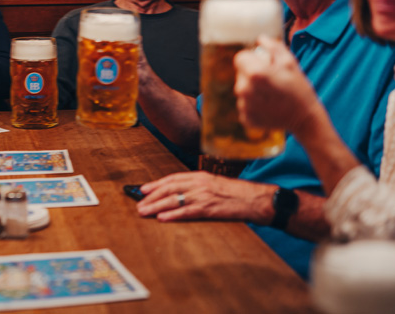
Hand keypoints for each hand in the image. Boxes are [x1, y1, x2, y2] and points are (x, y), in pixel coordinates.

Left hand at [136, 171, 269, 222]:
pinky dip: (173, 215)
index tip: (143, 189)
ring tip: (143, 211)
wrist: (255, 199)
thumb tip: (181, 193)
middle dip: (151, 196)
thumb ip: (198, 186)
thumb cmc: (237, 193)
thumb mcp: (215, 183)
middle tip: (139, 203)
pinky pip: (187, 212)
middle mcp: (199, 183)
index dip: (156, 184)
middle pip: (169, 188)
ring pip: (174, 200)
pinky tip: (162, 218)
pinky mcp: (209, 208)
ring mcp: (204, 195)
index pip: (172, 178)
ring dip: (156, 206)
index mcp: (200, 175)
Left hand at [235, 36, 319, 132]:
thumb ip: (273, 46)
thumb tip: (260, 39)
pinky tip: (268, 106)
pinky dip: (253, 105)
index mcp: (254, 73)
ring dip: (252, 89)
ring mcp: (243, 106)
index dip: (251, 58)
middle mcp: (244, 90)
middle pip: (240, 74)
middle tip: (270, 80)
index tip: (262, 63)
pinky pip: (244, 105)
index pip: (240, 57)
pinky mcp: (245, 118)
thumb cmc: (298, 88)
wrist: (304, 118)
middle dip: (251, 74)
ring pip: (242, 90)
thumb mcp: (290, 62)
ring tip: (270, 94)